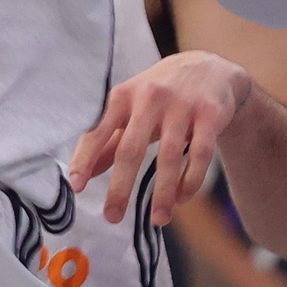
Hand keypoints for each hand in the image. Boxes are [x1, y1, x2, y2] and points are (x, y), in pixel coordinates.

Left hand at [67, 49, 249, 226]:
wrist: (209, 67)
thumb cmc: (160, 93)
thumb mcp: (131, 107)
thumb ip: (109, 138)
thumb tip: (84, 173)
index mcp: (123, 95)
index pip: (98, 130)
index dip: (86, 158)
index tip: (76, 186)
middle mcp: (150, 97)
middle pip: (131, 149)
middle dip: (120, 187)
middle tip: (112, 217)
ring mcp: (182, 105)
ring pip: (169, 157)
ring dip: (163, 193)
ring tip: (158, 219)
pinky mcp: (210, 114)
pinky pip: (200, 155)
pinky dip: (191, 181)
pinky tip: (182, 198)